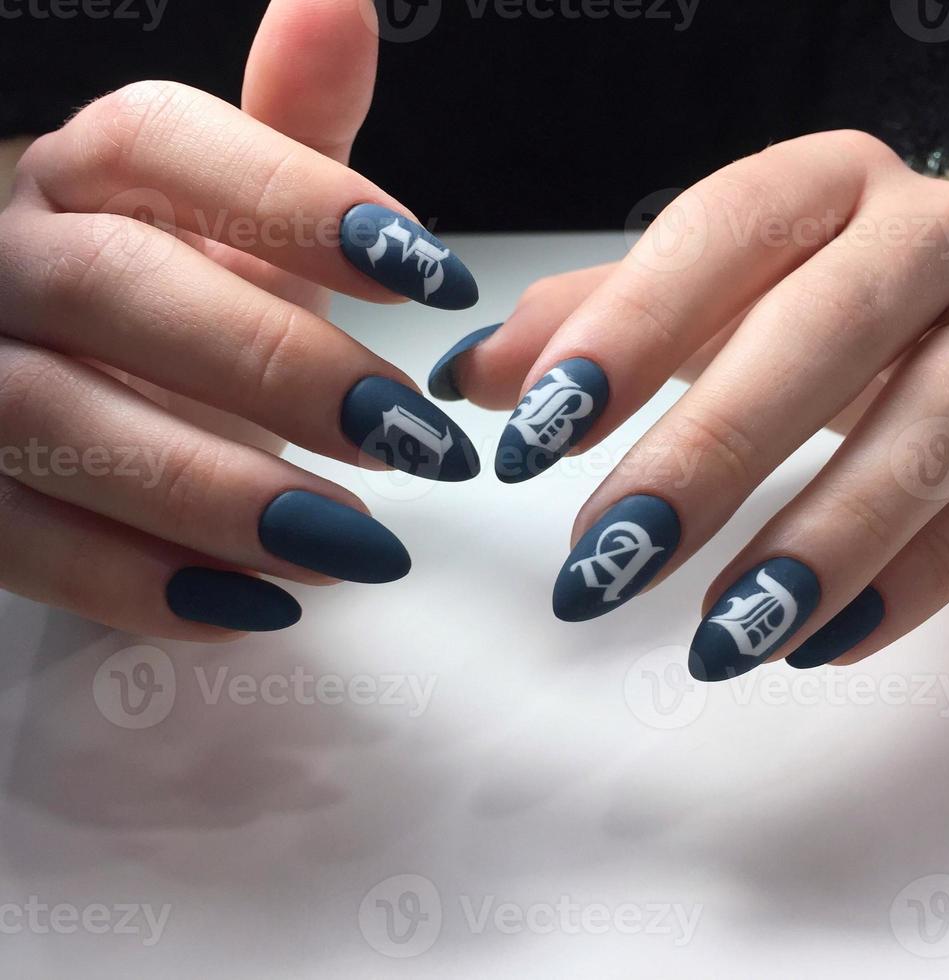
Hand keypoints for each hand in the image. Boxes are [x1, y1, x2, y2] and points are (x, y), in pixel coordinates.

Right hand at [0, 0, 479, 639]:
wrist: (88, 400)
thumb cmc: (183, 309)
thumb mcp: (240, 231)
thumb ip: (290, 142)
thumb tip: (346, 1)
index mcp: (82, 178)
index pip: (164, 142)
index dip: (301, 201)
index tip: (434, 275)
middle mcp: (8, 262)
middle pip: (119, 293)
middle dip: (279, 371)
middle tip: (414, 441)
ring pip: (58, 426)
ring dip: (219, 494)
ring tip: (358, 545)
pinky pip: (27, 545)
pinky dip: (145, 586)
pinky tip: (262, 605)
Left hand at [428, 130, 948, 680]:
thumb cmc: (808, 294)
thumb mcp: (704, 292)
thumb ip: (588, 320)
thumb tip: (469, 372)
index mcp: (822, 189)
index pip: (722, 231)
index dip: (628, 329)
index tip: (534, 431)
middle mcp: (926, 238)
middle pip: (820, 335)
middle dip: (706, 455)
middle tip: (602, 558)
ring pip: (928, 431)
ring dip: (816, 546)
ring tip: (715, 639)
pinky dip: (902, 586)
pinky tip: (810, 645)